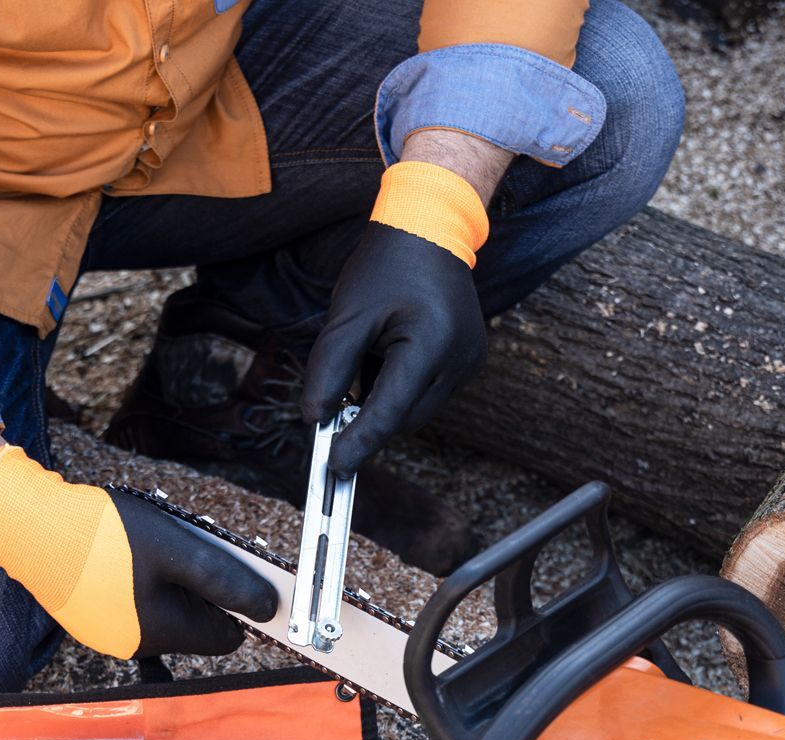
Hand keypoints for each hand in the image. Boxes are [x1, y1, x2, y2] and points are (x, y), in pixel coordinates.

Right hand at [106, 487, 279, 655]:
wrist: (31, 528)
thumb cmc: (105, 536)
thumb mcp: (178, 549)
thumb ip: (225, 579)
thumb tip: (266, 607)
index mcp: (164, 633)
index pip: (227, 637)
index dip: (236, 603)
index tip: (232, 570)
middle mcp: (138, 645)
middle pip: (194, 624)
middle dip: (199, 589)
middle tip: (185, 548)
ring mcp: (110, 636)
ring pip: (163, 614)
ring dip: (169, 584)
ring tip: (150, 549)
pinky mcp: (91, 621)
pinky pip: (133, 608)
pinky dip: (139, 584)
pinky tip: (124, 556)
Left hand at [300, 221, 487, 474]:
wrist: (430, 227)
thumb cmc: (385, 267)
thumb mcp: (346, 315)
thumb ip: (329, 369)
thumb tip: (315, 418)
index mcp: (431, 345)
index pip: (389, 412)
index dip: (358, 443)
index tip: (333, 468)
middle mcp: (459, 360)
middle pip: (403, 419)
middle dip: (368, 417)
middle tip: (333, 401)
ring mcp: (469, 363)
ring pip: (416, 411)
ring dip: (385, 400)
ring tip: (370, 354)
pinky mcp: (469, 362)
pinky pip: (428, 393)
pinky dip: (401, 387)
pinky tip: (389, 353)